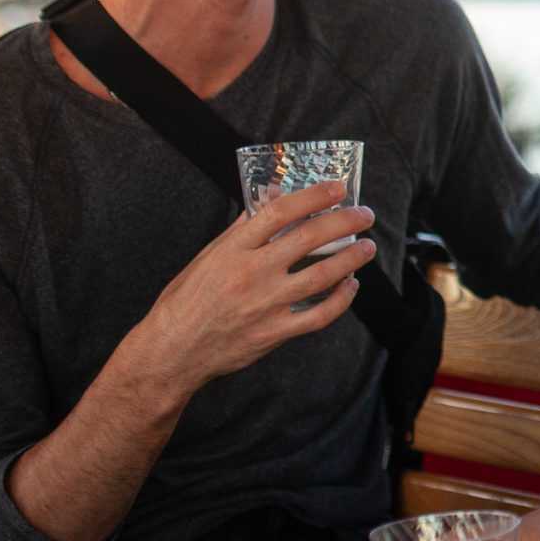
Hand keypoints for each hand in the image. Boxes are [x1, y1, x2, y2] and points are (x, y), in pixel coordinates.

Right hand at [116, 180, 374, 406]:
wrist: (171, 352)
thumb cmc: (185, 302)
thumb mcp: (207, 257)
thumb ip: (241, 230)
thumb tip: (269, 200)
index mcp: (233, 250)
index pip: (280, 212)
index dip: (314, 196)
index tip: (338, 188)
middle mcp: (251, 273)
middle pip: (309, 238)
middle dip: (345, 222)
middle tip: (365, 215)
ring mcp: (265, 305)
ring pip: (322, 275)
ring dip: (352, 258)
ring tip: (367, 247)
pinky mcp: (274, 333)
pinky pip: (319, 315)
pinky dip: (341, 300)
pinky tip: (350, 286)